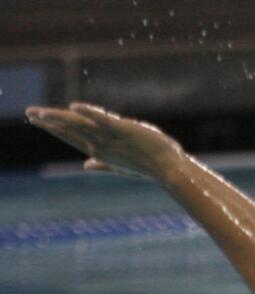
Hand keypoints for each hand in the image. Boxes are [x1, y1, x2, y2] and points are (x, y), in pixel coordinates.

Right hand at [25, 102, 183, 179]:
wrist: (169, 170)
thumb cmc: (147, 167)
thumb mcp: (120, 167)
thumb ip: (101, 165)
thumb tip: (85, 164)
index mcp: (100, 152)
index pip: (72, 138)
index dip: (54, 129)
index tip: (37, 121)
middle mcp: (102, 146)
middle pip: (71, 131)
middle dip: (49, 122)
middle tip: (29, 113)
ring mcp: (112, 139)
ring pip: (81, 125)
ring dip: (61, 117)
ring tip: (42, 111)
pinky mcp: (124, 130)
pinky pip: (104, 121)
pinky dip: (90, 113)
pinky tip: (75, 105)